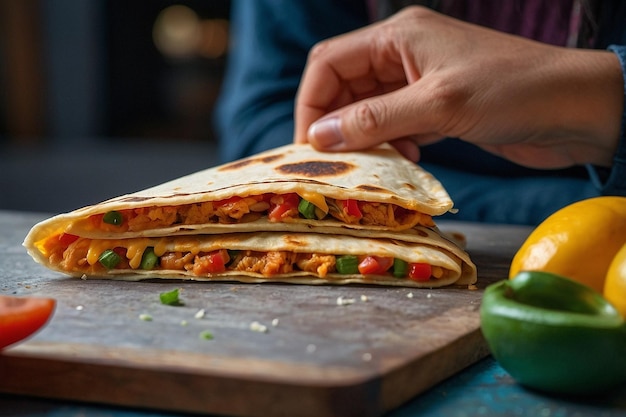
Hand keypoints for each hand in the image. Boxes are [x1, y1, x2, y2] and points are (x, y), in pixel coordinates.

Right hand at [294, 6, 622, 167]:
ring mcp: (420, 83)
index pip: (328, 63)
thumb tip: (318, 137)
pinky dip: (392, 147)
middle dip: (335, 126)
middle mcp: (403, 56)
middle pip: (345, 89)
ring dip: (365, 140)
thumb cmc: (513, 91)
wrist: (578, 108)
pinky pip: (396, 127)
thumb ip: (375, 119)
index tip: (308, 147)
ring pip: (369, 112)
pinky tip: (407, 162)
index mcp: (398, 36)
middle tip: (336, 165)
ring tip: (374, 167)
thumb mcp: (438, 103)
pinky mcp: (437, 109)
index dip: (311, 104)